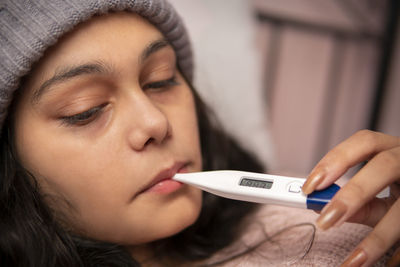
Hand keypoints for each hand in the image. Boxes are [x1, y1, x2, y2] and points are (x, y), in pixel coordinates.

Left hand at [302, 130, 399, 266]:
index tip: (310, 187)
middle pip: (384, 166)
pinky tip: (386, 264)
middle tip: (325, 221)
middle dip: (353, 193)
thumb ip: (355, 198)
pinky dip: (399, 252)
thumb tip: (318, 206)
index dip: (335, 161)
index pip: (364, 142)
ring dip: (378, 237)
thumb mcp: (380, 191)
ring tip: (354, 260)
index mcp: (391, 150)